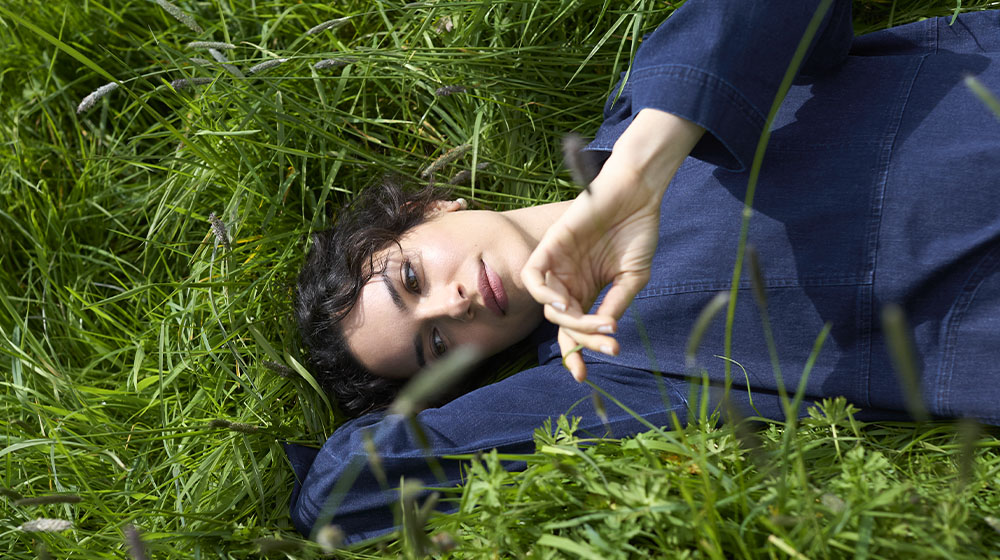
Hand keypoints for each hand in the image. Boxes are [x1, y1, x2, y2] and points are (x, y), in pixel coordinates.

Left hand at [521, 110, 703, 380]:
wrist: (637, 195)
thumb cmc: (637, 232)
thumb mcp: (632, 278)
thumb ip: (616, 304)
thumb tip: (605, 335)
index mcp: (587, 293)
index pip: (573, 331)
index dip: (575, 354)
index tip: (582, 376)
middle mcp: (569, 283)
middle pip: (563, 325)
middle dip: (581, 341)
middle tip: (608, 346)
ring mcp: (558, 266)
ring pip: (548, 307)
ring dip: (567, 321)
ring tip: (589, 322)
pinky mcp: (551, 247)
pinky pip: (533, 276)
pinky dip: (545, 294)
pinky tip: (566, 303)